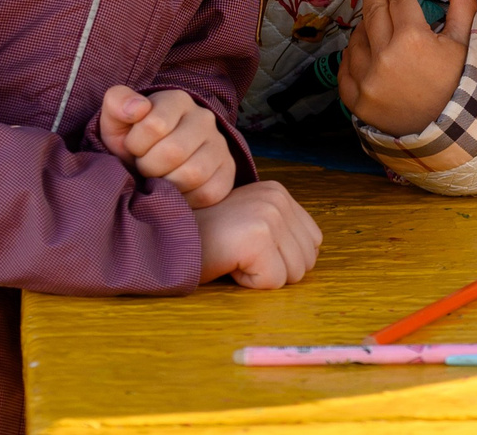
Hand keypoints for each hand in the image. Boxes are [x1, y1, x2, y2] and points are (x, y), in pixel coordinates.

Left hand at [97, 86, 234, 210]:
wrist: (153, 161)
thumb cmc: (133, 141)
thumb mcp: (116, 121)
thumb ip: (118, 102)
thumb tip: (138, 108)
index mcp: (177, 100)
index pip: (154, 125)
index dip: (135, 144)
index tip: (133, 147)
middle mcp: (204, 118)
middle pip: (174, 152)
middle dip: (149, 166)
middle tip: (145, 166)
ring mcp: (220, 145)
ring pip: (193, 174)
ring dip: (167, 184)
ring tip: (160, 177)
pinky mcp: (228, 172)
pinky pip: (209, 192)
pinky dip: (187, 199)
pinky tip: (177, 190)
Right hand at [194, 180, 321, 287]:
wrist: (162, 239)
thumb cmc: (203, 238)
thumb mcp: (247, 221)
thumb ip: (280, 229)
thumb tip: (312, 253)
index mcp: (278, 192)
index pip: (313, 242)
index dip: (282, 258)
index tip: (248, 249)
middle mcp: (277, 198)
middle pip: (307, 260)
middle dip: (275, 269)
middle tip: (239, 254)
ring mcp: (268, 215)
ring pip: (294, 274)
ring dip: (261, 276)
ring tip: (233, 257)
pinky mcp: (257, 237)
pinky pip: (273, 282)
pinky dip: (249, 283)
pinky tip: (228, 264)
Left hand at [336, 0, 473, 136]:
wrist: (446, 132)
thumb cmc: (457, 84)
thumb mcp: (464, 44)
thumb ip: (461, 4)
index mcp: (413, 38)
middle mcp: (385, 55)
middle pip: (373, 10)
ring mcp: (366, 78)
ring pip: (356, 37)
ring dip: (364, 23)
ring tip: (372, 18)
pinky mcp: (354, 98)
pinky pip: (345, 66)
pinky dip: (353, 54)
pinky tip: (362, 48)